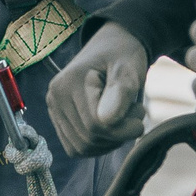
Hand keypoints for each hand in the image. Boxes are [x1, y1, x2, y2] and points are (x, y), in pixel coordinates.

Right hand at [48, 21, 151, 156]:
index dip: (124, 129)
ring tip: (124, 118)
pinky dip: (98, 144)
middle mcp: (55, 97)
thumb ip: (120, 91)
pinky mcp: (59, 121)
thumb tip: (107, 120)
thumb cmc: (123, 56)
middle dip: (118, 134)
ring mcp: (54, 110)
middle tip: (135, 113)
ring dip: (109, 141)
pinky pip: (76, 148)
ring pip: (82, 147)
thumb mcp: (128, 68)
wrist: (112, 48)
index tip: (140, 112)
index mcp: (69, 82)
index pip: (96, 125)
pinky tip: (111, 127)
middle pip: (88, 139)